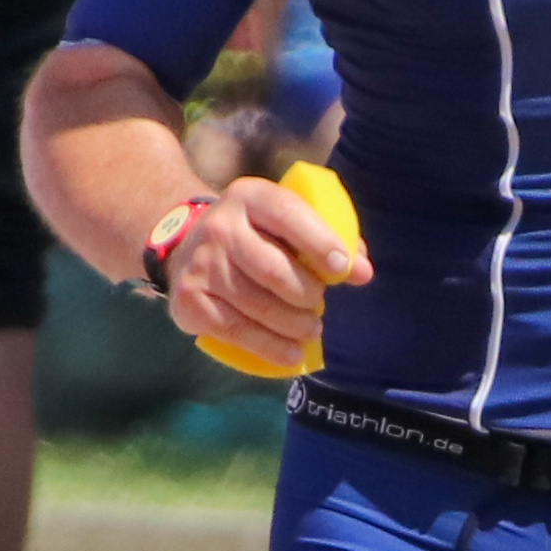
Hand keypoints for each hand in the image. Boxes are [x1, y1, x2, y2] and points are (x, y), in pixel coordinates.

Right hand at [161, 179, 364, 369]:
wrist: (189, 247)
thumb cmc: (258, 236)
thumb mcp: (286, 221)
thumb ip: (329, 237)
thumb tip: (362, 272)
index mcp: (249, 196)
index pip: (287, 213)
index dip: (319, 241)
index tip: (343, 269)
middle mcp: (219, 227)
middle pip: (273, 270)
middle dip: (307, 294)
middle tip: (320, 304)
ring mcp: (200, 265)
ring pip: (257, 305)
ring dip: (294, 325)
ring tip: (311, 329)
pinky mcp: (188, 300)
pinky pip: (236, 331)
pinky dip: (269, 347)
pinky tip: (291, 353)